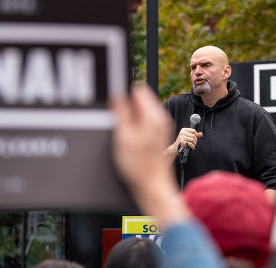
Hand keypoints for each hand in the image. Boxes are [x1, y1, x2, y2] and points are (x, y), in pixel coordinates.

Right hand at [110, 85, 190, 225]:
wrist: (152, 185)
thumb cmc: (139, 167)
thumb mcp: (124, 137)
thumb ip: (121, 113)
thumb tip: (117, 95)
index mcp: (153, 116)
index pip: (138, 90)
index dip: (123, 94)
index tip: (114, 104)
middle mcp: (160, 119)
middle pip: (140, 100)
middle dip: (126, 106)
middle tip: (117, 122)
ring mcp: (161, 127)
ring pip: (141, 111)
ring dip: (130, 117)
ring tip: (124, 134)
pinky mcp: (158, 135)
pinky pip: (145, 122)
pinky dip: (135, 126)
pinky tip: (129, 140)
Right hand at [174, 127, 202, 152]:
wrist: (175, 148)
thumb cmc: (182, 142)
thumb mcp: (188, 137)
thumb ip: (195, 135)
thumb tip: (201, 134)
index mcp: (183, 130)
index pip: (193, 130)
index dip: (196, 135)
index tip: (195, 138)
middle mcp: (182, 132)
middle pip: (193, 135)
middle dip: (195, 140)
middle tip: (193, 143)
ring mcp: (181, 137)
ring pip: (192, 139)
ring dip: (194, 143)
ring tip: (192, 145)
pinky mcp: (182, 142)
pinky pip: (190, 143)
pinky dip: (192, 146)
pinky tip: (192, 147)